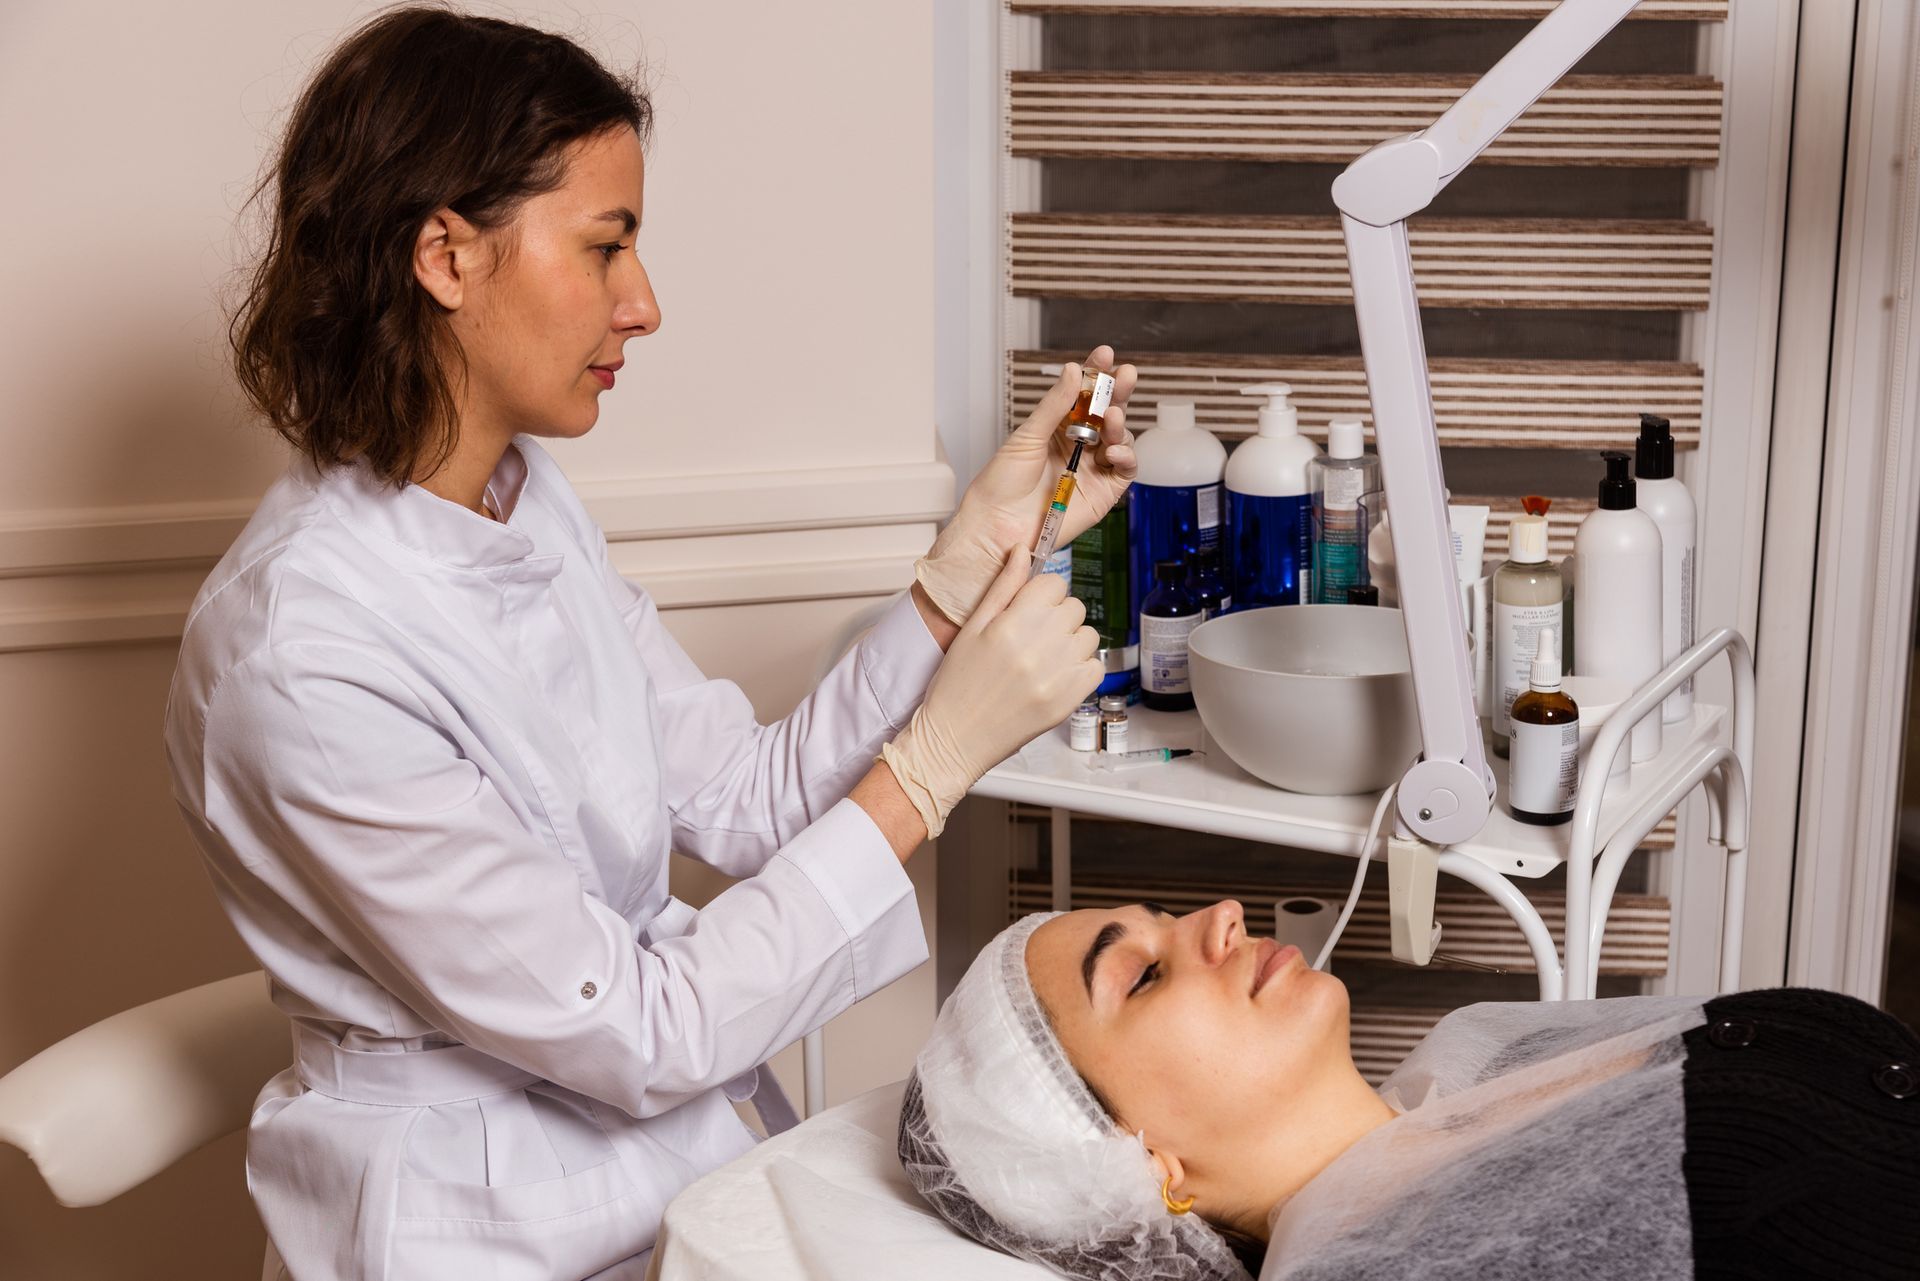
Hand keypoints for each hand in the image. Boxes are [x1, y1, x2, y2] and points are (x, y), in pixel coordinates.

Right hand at [882, 549, 1101, 836]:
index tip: (1030, 606)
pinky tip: (1056, 674)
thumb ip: (1002, 587)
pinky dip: (1081, 668)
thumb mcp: (972, 628)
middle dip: (1057, 615)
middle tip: (1034, 635)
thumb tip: (1021, 550)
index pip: (1053, 584)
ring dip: (1072, 641)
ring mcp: (1057, 676)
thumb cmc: (956, 685)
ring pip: (1088, 636)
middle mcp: (1039, 648)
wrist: (955, 739)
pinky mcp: (1068, 701)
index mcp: (1012, 624)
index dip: (1042, 593)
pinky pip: (1095, 668)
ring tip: (1044, 657)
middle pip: (1074, 608)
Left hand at [916, 347, 1137, 625]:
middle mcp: (1078, 446)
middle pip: (1107, 413)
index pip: (1082, 396)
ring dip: (1121, 425)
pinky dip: (1126, 457)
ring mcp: (1093, 468)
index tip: (1104, 355)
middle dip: (1118, 393)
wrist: (998, 524)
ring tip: (1112, 419)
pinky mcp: (1103, 493)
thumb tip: (1074, 370)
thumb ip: (1055, 405)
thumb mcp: (1027, 436)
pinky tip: (1114, 450)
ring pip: (1120, 439)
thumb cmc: (1002, 483)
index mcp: (1057, 428)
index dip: (1096, 375)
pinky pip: (1125, 470)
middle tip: (1125, 376)